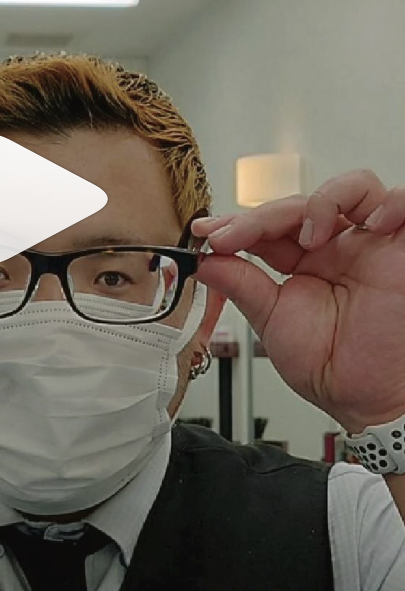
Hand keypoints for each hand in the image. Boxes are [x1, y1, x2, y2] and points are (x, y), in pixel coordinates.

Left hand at [191, 170, 404, 432]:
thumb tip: (206, 262)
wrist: (376, 401)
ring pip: (352, 188)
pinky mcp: (404, 248)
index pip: (270, 226)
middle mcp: (339, 248)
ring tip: (309, 236)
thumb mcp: (274, 324)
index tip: (207, 233)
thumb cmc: (336, 370)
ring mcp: (372, 244)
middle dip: (261, 217)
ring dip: (323, 201)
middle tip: (233, 238)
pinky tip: (367, 225)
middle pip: (301, 205)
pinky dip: (388, 203)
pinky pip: (402, 203)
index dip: (238, 224)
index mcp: (306, 263)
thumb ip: (242, 287)